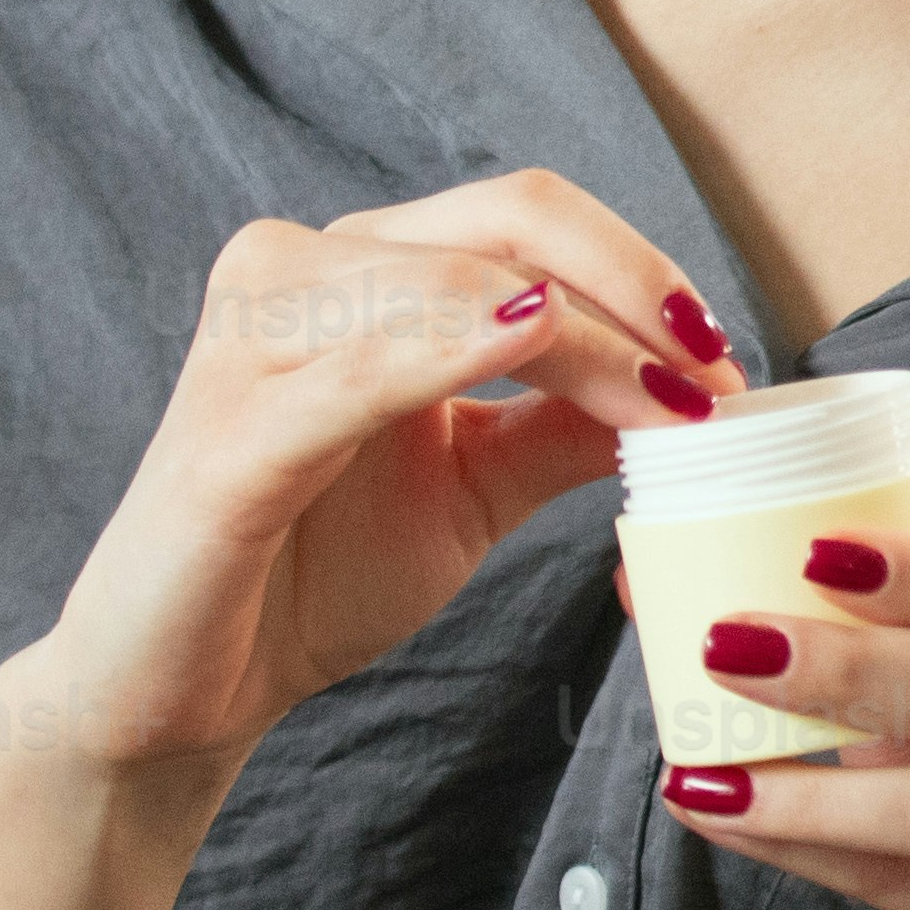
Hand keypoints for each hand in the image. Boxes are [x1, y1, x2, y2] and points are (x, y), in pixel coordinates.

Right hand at [0, 173, 732, 790]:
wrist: (180, 689)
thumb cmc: (310, 573)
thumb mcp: (473, 490)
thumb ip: (566, 428)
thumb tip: (697, 394)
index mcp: (357, 270)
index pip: (526, 220)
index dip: (643, 274)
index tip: (728, 365)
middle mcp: (296, 269)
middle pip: (503, 222)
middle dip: (633, 291)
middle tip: (714, 380)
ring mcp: (252, 340)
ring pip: (451, 286)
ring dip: (586, 342)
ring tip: (666, 414)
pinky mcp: (228, 433)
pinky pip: (358, 370)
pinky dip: (453, 349)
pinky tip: (535, 341)